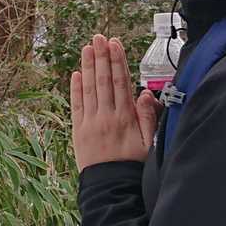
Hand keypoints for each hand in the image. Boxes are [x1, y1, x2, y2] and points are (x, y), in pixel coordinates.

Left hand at [69, 34, 163, 170]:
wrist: (110, 188)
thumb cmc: (133, 167)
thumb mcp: (150, 144)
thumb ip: (148, 118)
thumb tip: (146, 94)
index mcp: (125, 118)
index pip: (120, 83)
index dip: (117, 61)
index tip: (114, 44)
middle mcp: (106, 116)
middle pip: (103, 80)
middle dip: (101, 57)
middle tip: (98, 37)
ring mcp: (91, 122)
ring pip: (89, 88)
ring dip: (88, 66)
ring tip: (87, 48)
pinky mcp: (79, 130)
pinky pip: (76, 105)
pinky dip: (76, 88)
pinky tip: (76, 74)